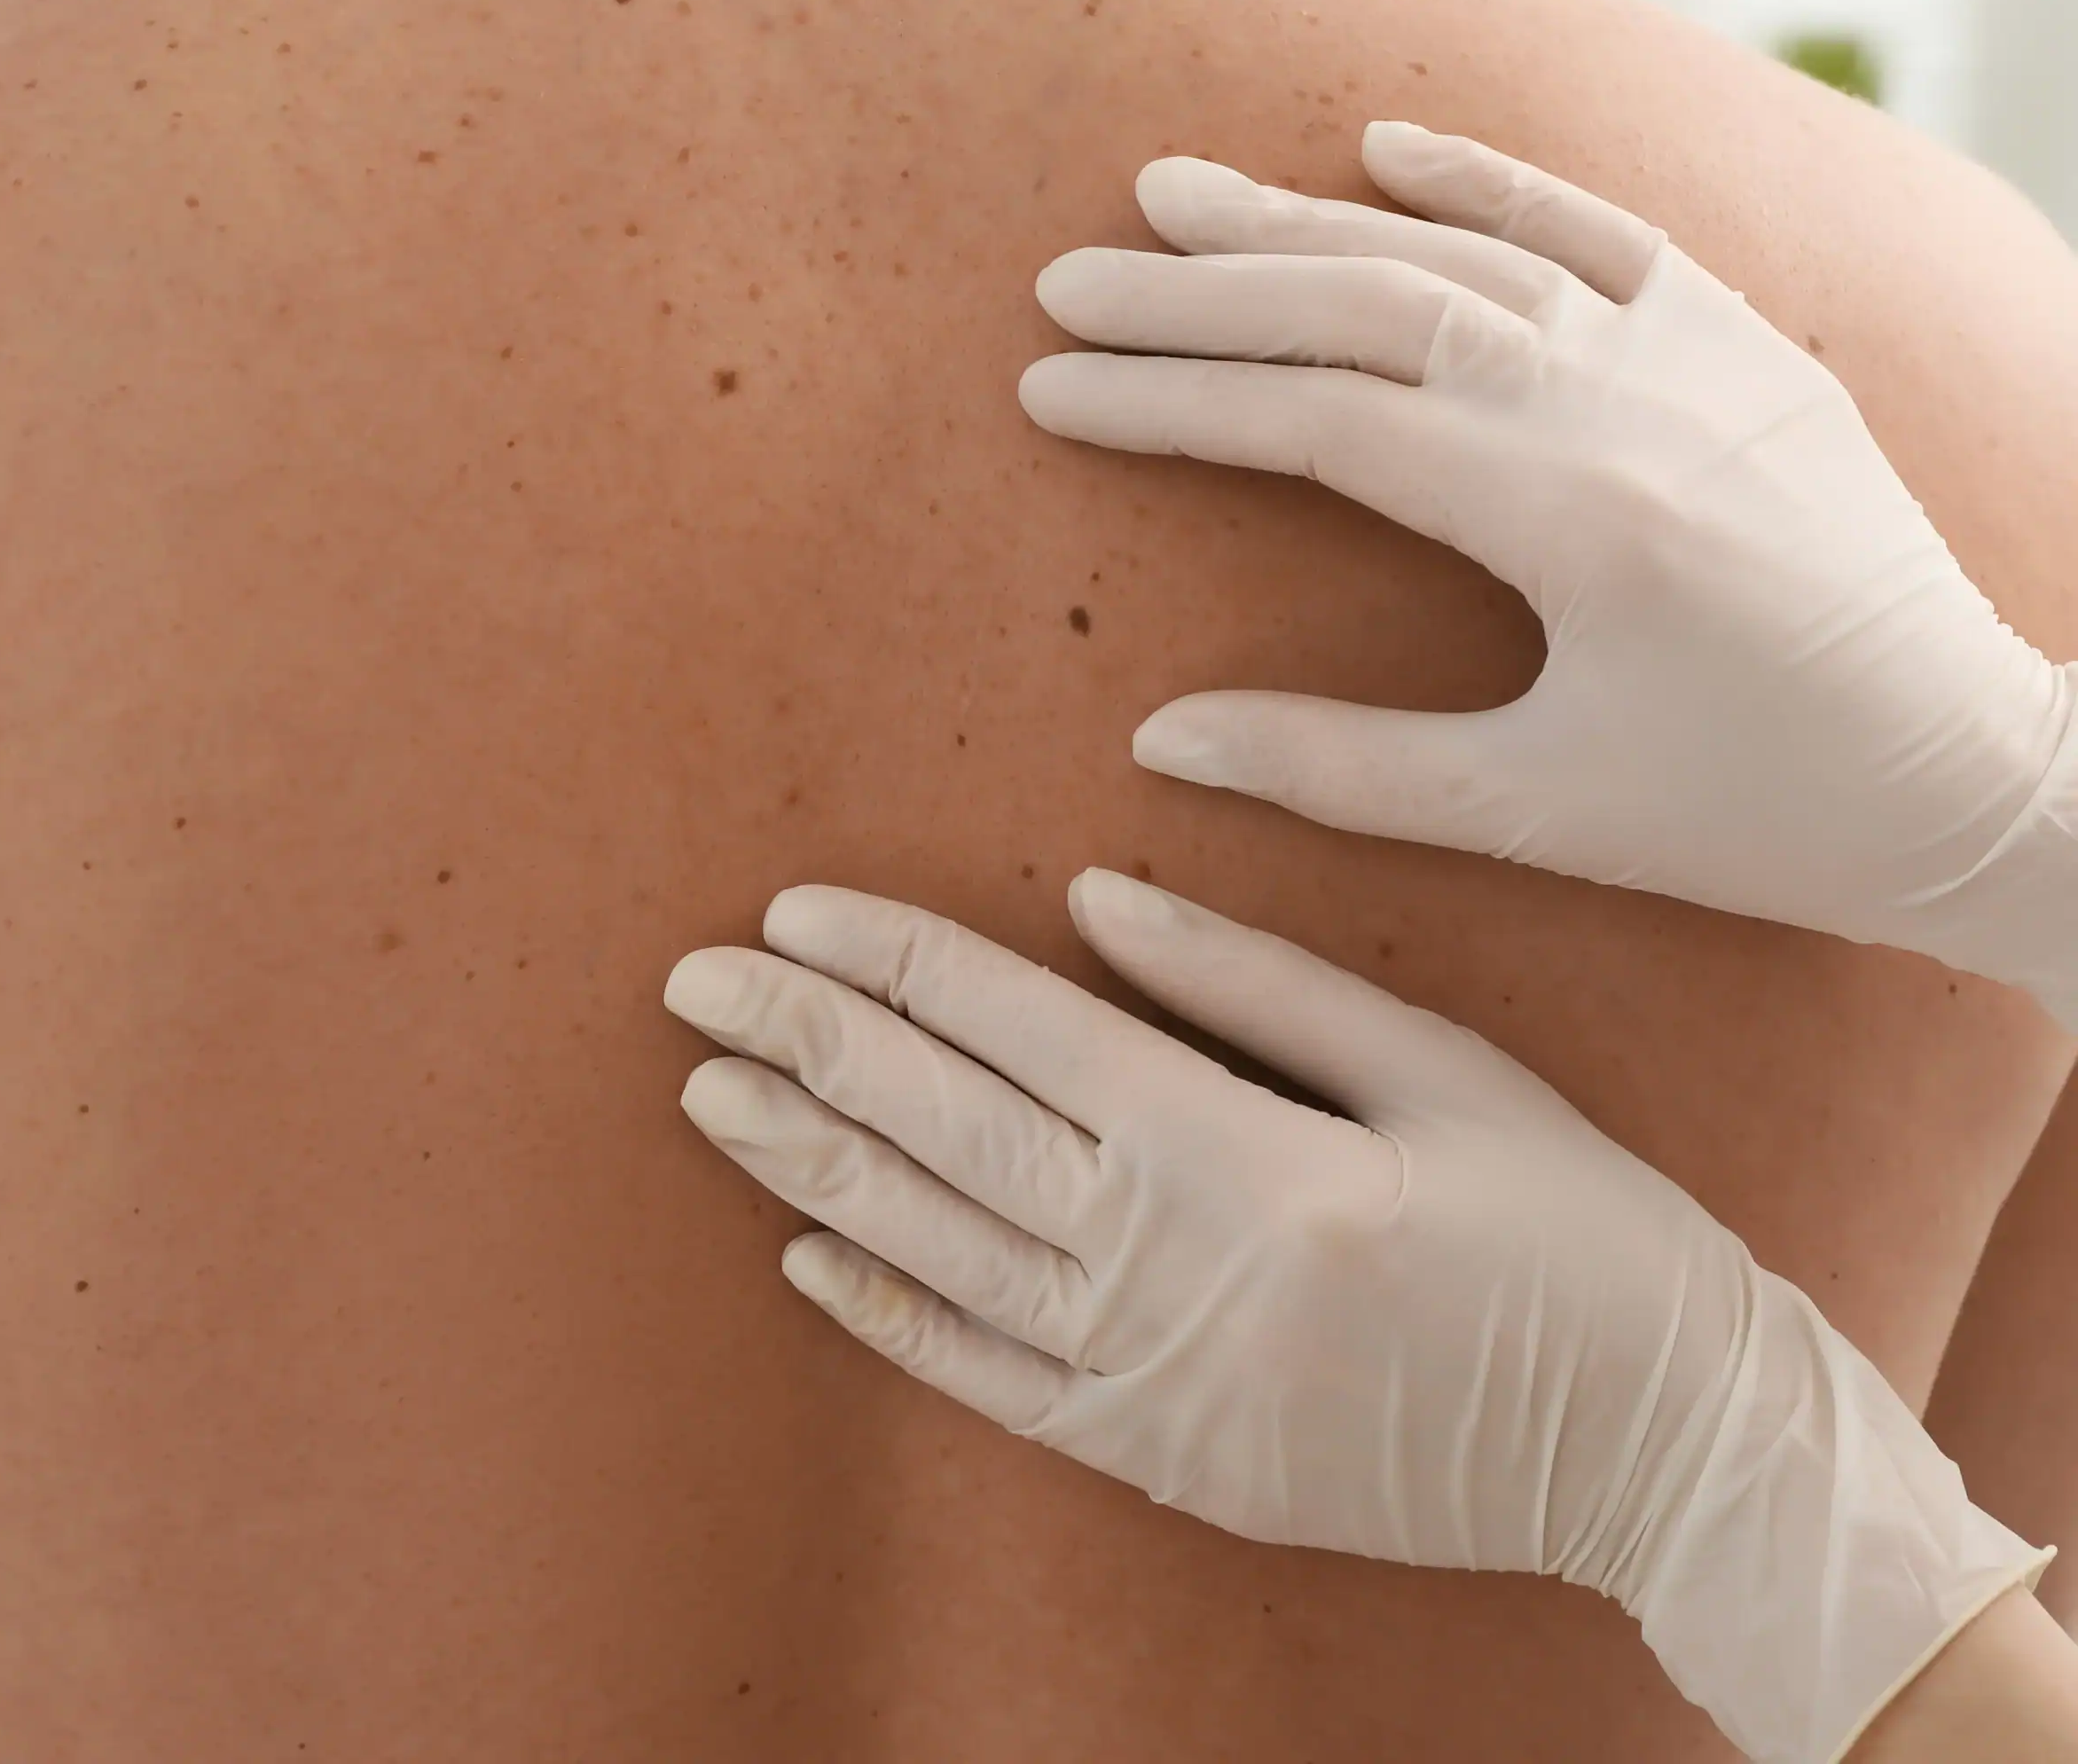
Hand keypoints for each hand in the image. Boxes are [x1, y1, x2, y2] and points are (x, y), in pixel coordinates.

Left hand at [667, 875, 2045, 1763]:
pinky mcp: (1165, 1459)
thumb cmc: (1580, 1234)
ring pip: (938, 1252)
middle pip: (947, 1133)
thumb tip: (1094, 902)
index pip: (1022, 1030)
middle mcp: (1174, 1273)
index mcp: (1248, 1157)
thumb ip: (1257, 986)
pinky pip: (993, 1382)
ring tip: (709, 1093)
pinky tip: (806, 1258)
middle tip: (692, 982)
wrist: (1670, 1456)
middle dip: (809, 1045)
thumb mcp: (1446, 1071)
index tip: (793, 910)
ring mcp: (1157, 1382)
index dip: (898, 964)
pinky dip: (891, 1317)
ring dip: (811, 1168)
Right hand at [1020, 126, 2077, 1027]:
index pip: (1315, 420)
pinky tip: (1383, 145)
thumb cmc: (1756, 816)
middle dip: (1202, 293)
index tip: (1051, 385)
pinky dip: (1487, 181)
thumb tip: (1162, 737)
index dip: (1171, 400)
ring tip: (1173, 195)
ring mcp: (1690, 352)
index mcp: (1566, 514)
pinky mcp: (1740, 343)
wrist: (1977, 775)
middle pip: (1364, 308)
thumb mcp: (1537, 811)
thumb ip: (1339, 767)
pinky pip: (1598, 226)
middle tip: (1069, 277)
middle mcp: (1621, 399)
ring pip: (1460, 252)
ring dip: (1304, 219)